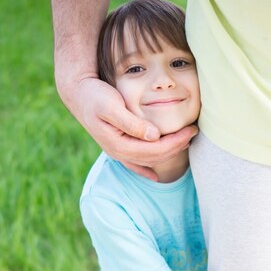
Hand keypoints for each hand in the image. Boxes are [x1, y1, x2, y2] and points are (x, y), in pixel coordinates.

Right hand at [62, 77, 196, 179]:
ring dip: (169, 152)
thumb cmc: (94, 95)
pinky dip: (146, 170)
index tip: (191, 130)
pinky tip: (156, 177)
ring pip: (149, 160)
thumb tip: (154, 136)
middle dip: (177, 146)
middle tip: (194, 132)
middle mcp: (119, 152)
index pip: (155, 149)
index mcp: (119, 144)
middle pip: (155, 156)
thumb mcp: (111, 106)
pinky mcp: (117, 147)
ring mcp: (117, 152)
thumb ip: (132, 123)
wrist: (77, 93)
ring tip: (186, 141)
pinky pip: (134, 163)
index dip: (175, 142)